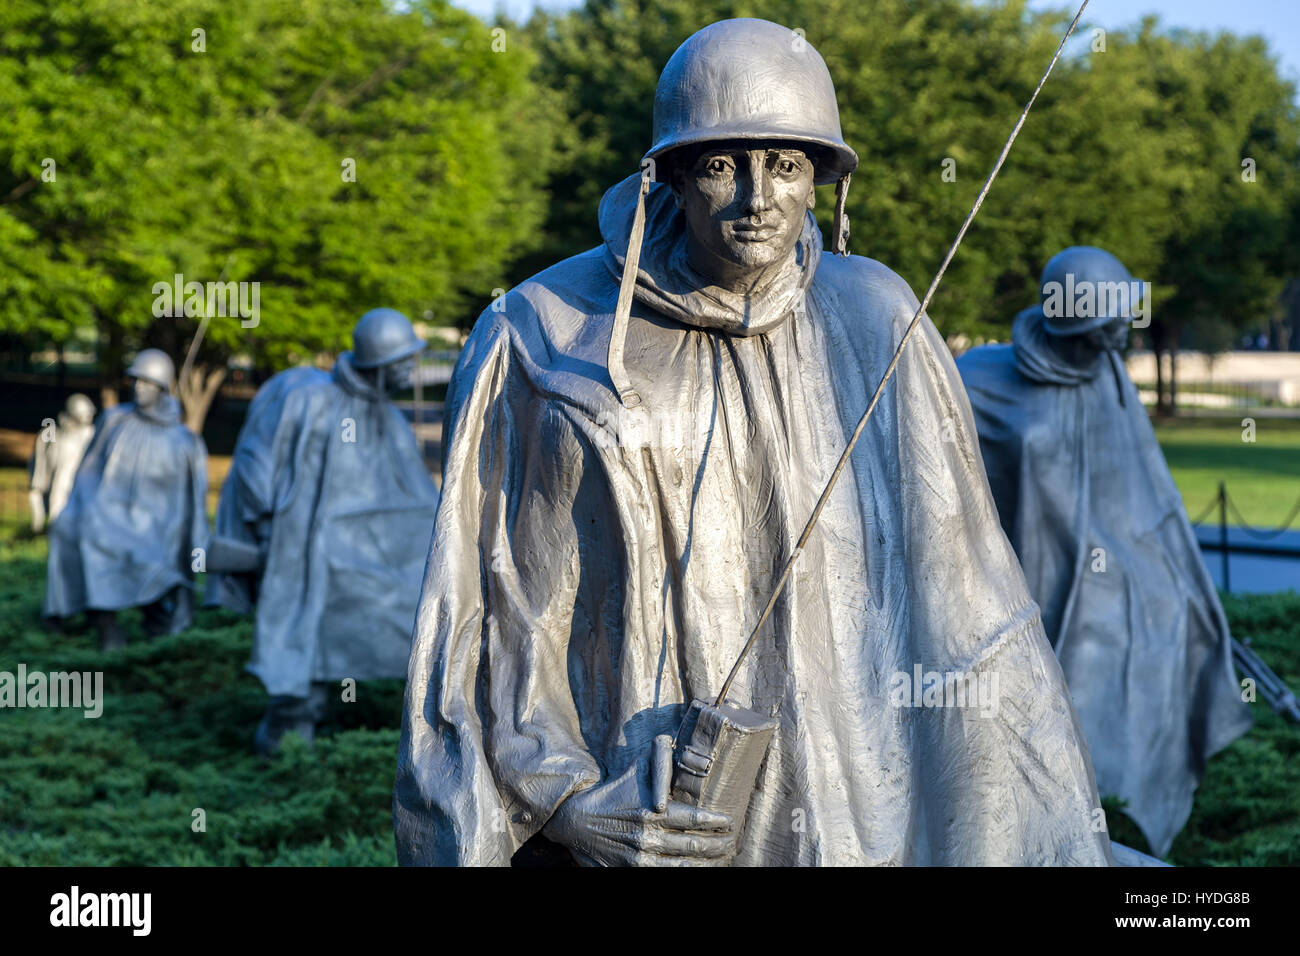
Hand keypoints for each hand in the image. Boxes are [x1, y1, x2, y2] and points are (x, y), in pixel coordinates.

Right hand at [542, 735, 736, 865]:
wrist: (577, 822)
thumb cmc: (611, 794)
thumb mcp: (634, 770)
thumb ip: (658, 758)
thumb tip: (677, 740)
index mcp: (653, 810)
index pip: (694, 818)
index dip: (717, 822)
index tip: (730, 821)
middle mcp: (649, 835)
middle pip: (695, 844)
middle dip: (718, 844)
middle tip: (732, 841)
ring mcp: (641, 856)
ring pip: (684, 864)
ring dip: (708, 861)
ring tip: (722, 856)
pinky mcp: (634, 869)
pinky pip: (668, 874)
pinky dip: (686, 871)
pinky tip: (698, 867)